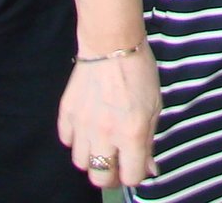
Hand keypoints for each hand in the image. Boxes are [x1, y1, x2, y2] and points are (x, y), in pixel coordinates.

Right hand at [58, 50, 160, 190]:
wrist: (111, 43)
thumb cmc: (139, 71)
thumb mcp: (155, 106)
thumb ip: (149, 141)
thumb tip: (148, 168)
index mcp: (132, 133)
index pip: (130, 177)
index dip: (135, 175)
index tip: (136, 166)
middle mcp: (105, 133)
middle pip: (100, 178)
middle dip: (110, 175)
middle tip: (117, 163)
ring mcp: (83, 124)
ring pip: (80, 162)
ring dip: (92, 157)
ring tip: (102, 142)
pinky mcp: (67, 113)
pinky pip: (67, 140)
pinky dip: (76, 139)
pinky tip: (88, 126)